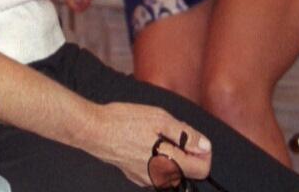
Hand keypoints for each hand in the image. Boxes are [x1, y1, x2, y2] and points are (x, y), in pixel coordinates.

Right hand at [80, 101, 211, 186]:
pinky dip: (156, 157)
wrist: (93, 129)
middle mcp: (159, 177)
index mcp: (169, 163)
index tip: (195, 139)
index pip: (202, 170)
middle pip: (187, 171)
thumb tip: (204, 146)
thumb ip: (185, 135)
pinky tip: (144, 141)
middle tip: (173, 131)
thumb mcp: (160, 119)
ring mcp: (145, 178)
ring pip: (171, 170)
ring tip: (156, 134)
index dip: (204, 153)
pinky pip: (155, 170)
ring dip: (171, 154)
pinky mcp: (133, 175)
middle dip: (187, 152)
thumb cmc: (124, 122)